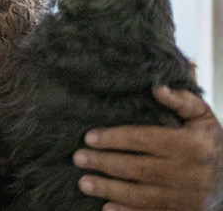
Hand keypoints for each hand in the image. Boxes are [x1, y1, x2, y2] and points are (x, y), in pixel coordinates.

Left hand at [72, 87, 222, 210]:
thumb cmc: (210, 144)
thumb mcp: (203, 118)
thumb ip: (182, 101)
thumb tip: (157, 88)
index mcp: (192, 145)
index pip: (145, 140)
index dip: (115, 138)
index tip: (89, 137)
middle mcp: (189, 173)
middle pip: (138, 168)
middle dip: (104, 163)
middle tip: (78, 158)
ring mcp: (187, 198)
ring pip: (141, 195)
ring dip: (109, 189)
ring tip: (83, 183)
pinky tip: (106, 208)